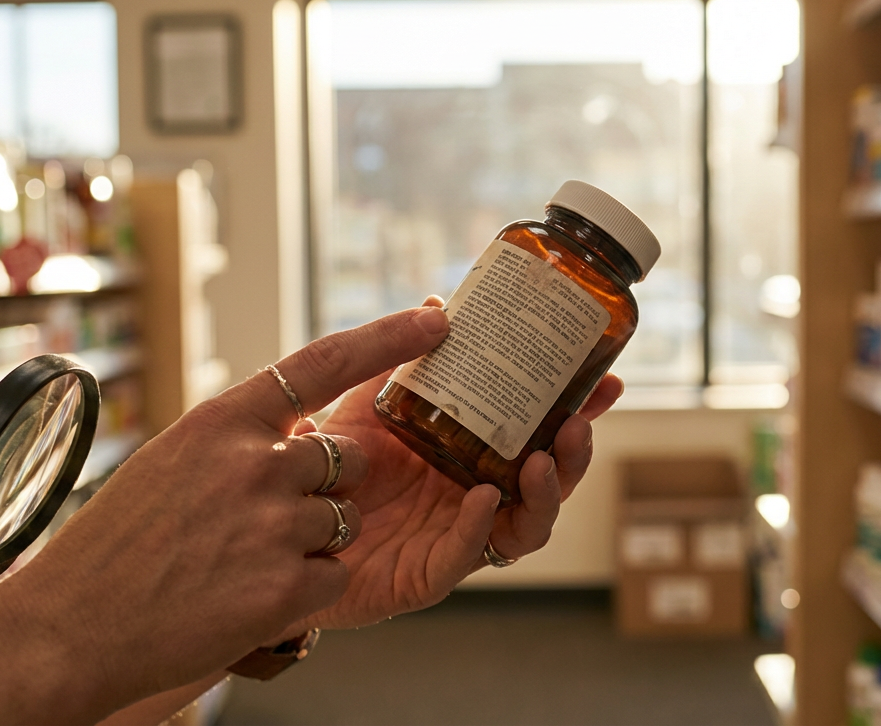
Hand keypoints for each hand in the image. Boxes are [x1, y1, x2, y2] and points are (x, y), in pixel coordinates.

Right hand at [0, 307, 450, 717]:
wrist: (72, 628)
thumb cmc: (120, 544)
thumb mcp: (175, 461)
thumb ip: (242, 439)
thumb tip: (304, 429)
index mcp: (224, 421)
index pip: (323, 362)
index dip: (386, 338)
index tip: (434, 319)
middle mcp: (256, 462)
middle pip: (344, 460)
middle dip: (323, 488)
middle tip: (258, 521)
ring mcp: (274, 523)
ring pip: (344, 520)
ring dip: (310, 543)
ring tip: (240, 563)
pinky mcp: (287, 585)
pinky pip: (335, 574)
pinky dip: (304, 590)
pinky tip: (247, 596)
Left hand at [288, 296, 621, 630]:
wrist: (274, 529)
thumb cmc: (327, 471)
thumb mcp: (364, 406)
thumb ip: (397, 361)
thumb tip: (436, 304)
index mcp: (470, 458)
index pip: (539, 435)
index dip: (577, 412)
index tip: (605, 381)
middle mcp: (473, 499)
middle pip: (548, 482)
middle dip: (574, 454)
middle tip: (579, 422)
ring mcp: (455, 539)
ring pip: (525, 526)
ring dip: (545, 494)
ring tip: (543, 460)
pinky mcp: (425, 576)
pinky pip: (465, 556)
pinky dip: (481, 527)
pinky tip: (484, 496)